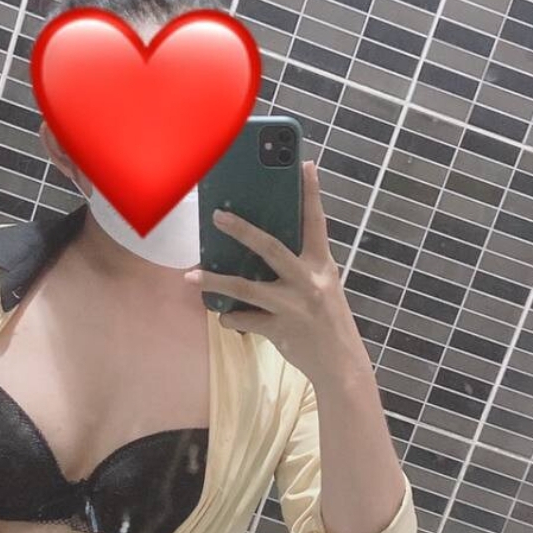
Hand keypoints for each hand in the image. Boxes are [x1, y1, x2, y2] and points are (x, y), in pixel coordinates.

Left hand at [184, 162, 368, 384]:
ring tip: (191, 275)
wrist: (341, 367)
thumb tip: (263, 248)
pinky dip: (230, 318)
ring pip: (245, 287)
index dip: (311, 193)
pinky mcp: (280, 330)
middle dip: (242, 230)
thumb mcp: (323, 288)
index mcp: (323, 266)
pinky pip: (244, 319)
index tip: (305, 165)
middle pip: (270, 248)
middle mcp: (309, 282)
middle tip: (218, 215)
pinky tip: (224, 316)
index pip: (317, 223)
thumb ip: (300, 268)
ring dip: (215, 280)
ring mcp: (293, 306)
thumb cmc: (328, 322)